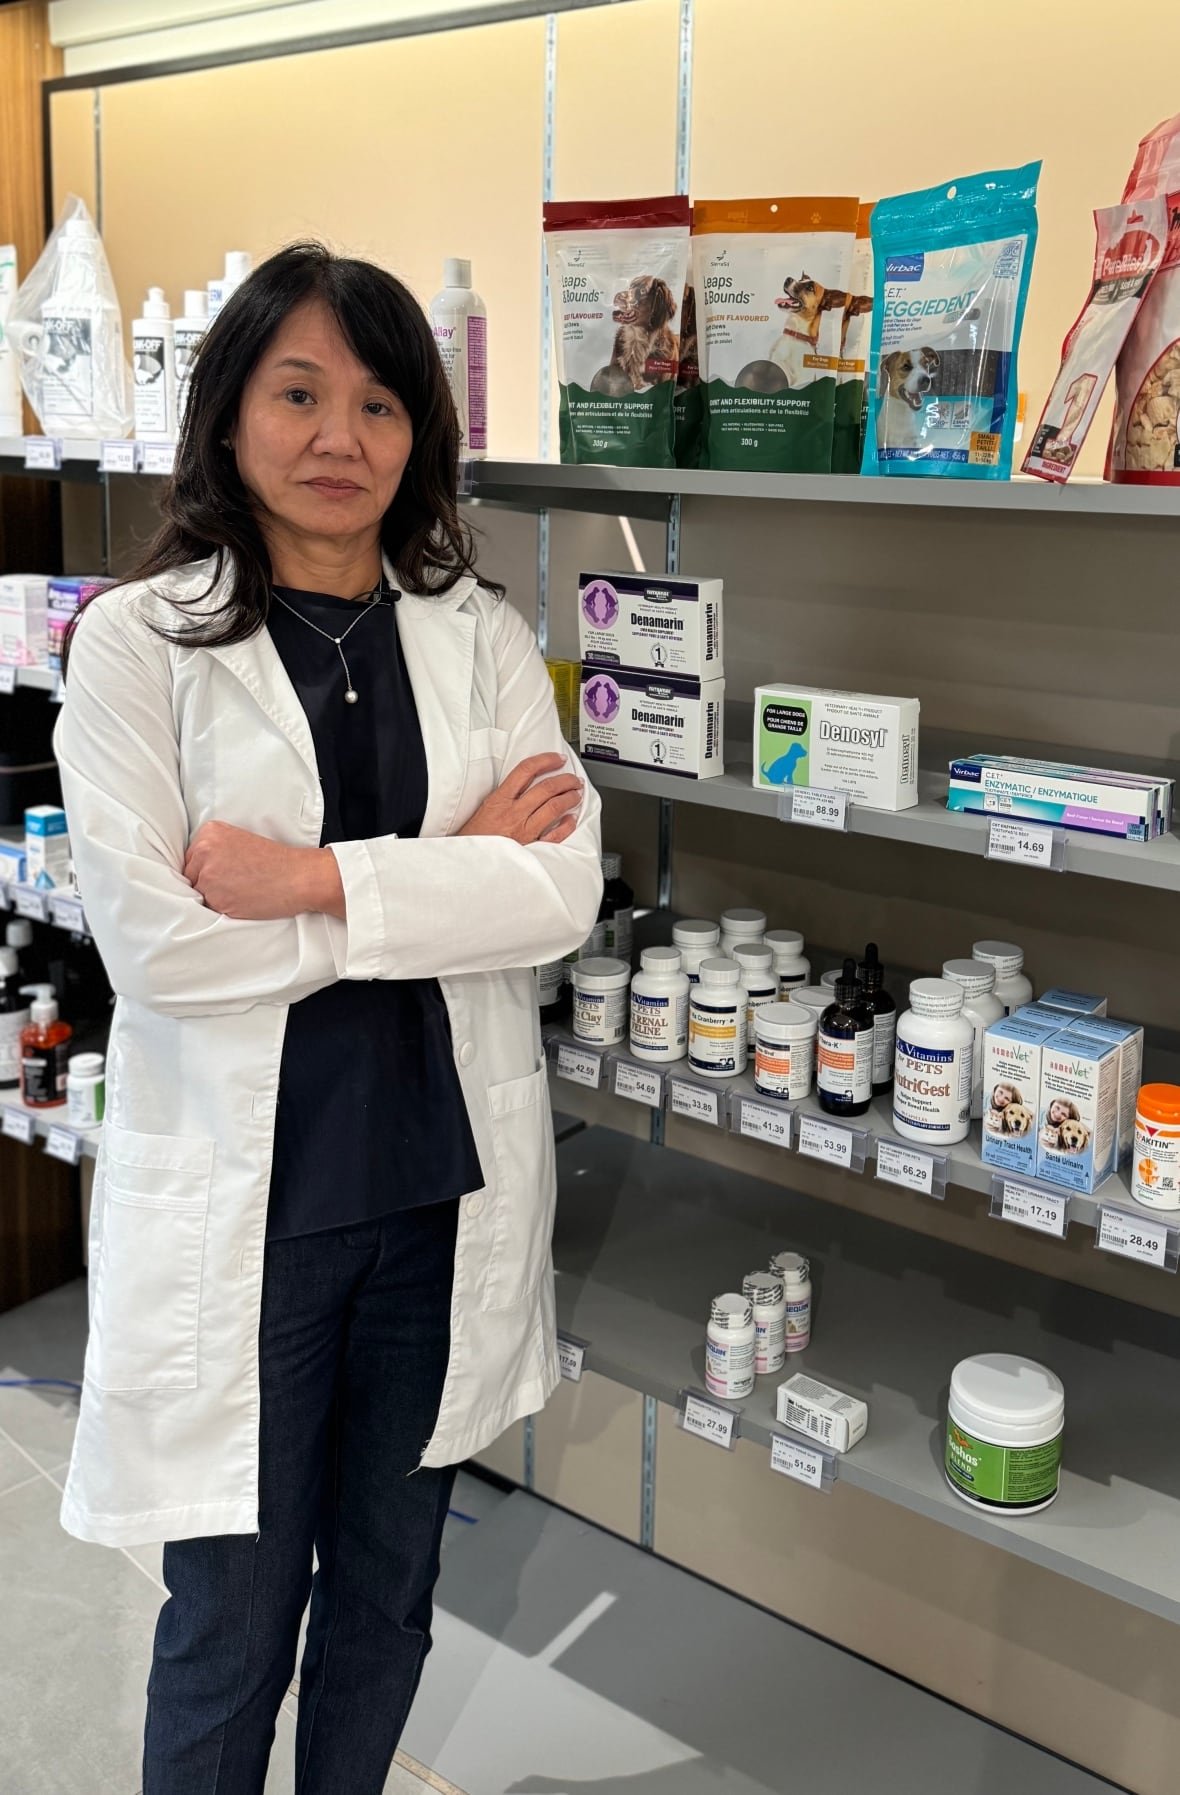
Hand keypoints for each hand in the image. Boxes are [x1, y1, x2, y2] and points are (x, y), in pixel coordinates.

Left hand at [184, 822, 342, 919]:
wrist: (299, 877)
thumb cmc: (276, 862)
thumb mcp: (240, 842)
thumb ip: (214, 851)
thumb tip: (193, 870)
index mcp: (210, 832)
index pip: (191, 858)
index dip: (207, 870)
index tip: (227, 873)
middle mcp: (204, 850)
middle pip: (190, 875)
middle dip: (206, 884)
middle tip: (235, 884)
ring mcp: (207, 875)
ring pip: (197, 893)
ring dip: (213, 898)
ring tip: (240, 893)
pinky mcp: (215, 898)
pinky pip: (208, 909)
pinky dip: (222, 909)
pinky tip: (242, 901)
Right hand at [457, 753, 582, 845]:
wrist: (469, 863)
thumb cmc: (475, 837)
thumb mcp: (485, 808)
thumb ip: (505, 795)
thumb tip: (528, 781)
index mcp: (500, 800)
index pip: (526, 770)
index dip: (546, 761)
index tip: (558, 759)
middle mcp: (513, 813)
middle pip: (546, 788)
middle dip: (565, 780)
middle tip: (573, 779)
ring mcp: (524, 831)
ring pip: (554, 807)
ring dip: (570, 798)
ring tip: (576, 794)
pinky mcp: (531, 848)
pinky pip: (555, 835)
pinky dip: (567, 826)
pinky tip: (571, 819)